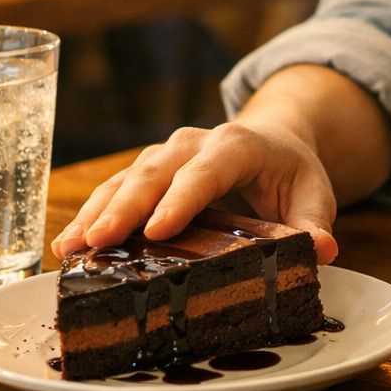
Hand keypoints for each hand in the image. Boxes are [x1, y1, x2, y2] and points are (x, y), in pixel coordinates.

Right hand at [51, 117, 339, 264]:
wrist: (273, 140)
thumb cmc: (291, 174)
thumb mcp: (313, 195)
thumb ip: (314, 223)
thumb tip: (321, 250)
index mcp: (238, 144)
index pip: (207, 170)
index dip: (182, 199)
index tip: (158, 230)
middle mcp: (194, 142)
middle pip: (155, 172)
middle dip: (124, 207)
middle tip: (97, 242)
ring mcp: (166, 155)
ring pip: (126, 179)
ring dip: (96, 212)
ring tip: (69, 248)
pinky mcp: (147, 172)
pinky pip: (116, 190)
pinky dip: (92, 214)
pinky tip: (69, 246)